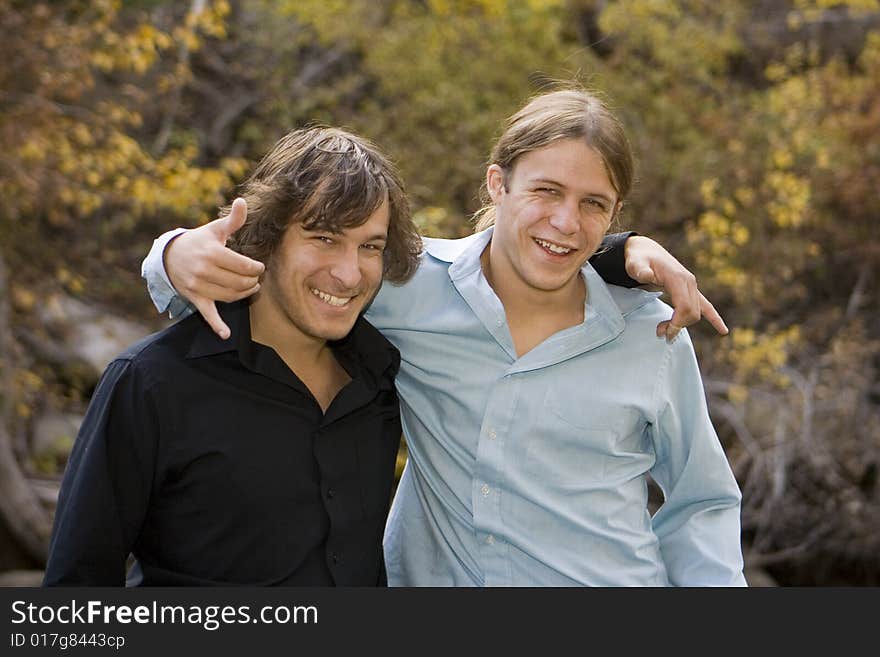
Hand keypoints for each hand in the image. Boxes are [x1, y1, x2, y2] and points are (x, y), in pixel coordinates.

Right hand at [164, 197, 264, 338]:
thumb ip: (233, 220)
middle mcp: (204, 270)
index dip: (256, 268)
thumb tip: (242, 201)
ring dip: (244, 294)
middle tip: (256, 278)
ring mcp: (199, 286)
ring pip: (231, 296)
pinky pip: (207, 314)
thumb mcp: (215, 230)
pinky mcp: (195, 298)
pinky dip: (217, 325)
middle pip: (240, 282)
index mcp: (212, 253)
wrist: (169, 256)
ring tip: (251, 288)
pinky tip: (225, 334)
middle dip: (252, 281)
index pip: (243, 266)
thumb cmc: (199, 241)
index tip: (259, 267)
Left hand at [624, 235, 727, 341]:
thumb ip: (640, 270)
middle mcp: (689, 282)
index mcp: (678, 278)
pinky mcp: (692, 290)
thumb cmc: (639, 259)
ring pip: (696, 313)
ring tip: (664, 330)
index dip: (677, 322)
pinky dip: (714, 318)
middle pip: (692, 312)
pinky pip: (707, 306)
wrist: (646, 251)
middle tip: (660, 333)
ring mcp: (692, 286)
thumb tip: (646, 275)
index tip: (662, 331)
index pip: (685, 307)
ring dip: (683, 325)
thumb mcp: (635, 264)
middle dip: (678, 326)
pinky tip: (723, 331)